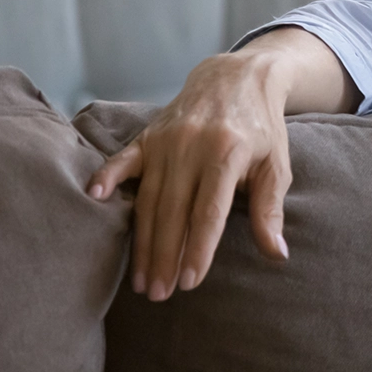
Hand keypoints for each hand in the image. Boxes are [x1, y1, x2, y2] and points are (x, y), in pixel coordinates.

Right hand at [85, 27, 355, 300]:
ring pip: (148, 199)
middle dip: (165, 256)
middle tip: (159, 294)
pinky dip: (107, 178)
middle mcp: (192, 148)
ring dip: (142, 241)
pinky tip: (94, 200)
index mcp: (227, 154)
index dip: (198, 249)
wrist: (238, 77)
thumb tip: (278, 254)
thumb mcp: (276, 165)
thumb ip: (270, 209)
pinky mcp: (146, 136)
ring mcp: (165, 141)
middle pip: (173, 212)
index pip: (208, 212)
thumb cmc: (261, 128)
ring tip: (140, 279)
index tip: (190, 283)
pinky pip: (122, 161)